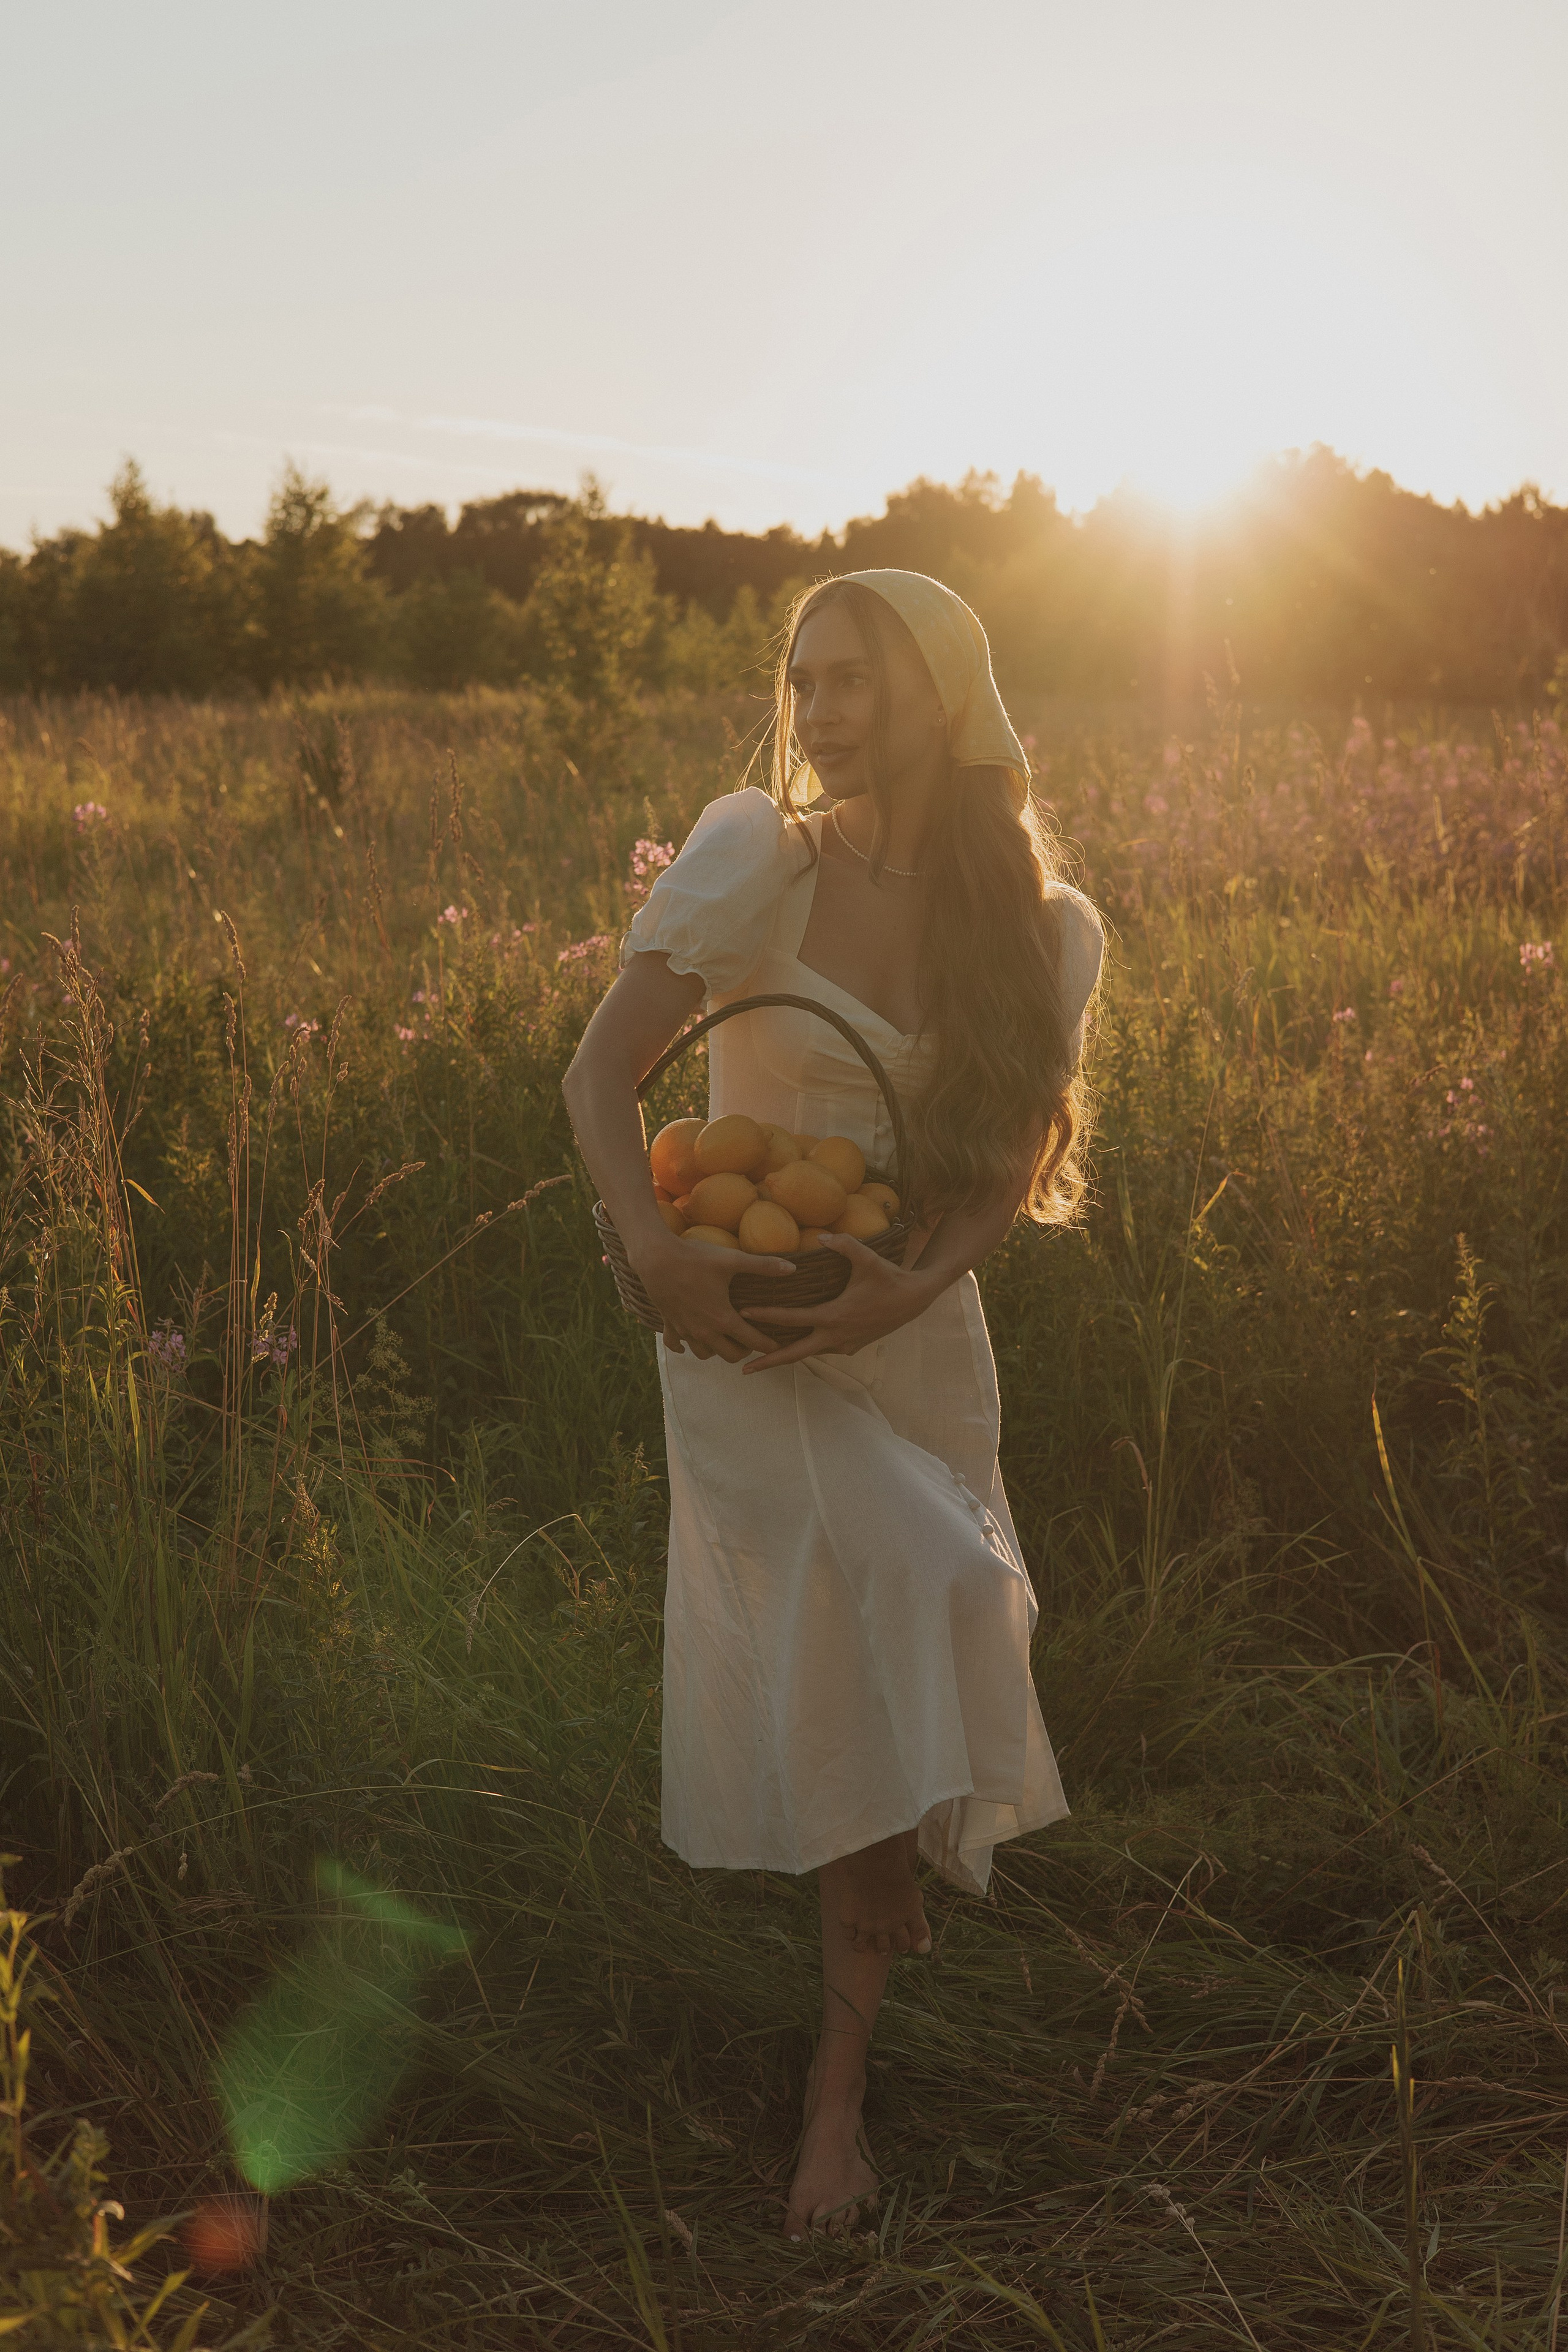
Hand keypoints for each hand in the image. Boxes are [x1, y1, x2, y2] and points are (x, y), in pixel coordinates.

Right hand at [634, 1233, 795, 1363]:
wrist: (656, 1258)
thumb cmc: (696, 1258)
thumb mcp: (732, 1260)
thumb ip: (763, 1265)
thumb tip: (792, 1268)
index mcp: (723, 1319)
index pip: (752, 1341)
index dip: (768, 1345)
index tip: (778, 1346)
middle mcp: (704, 1331)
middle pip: (730, 1355)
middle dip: (743, 1350)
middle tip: (750, 1339)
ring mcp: (685, 1330)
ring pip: (704, 1354)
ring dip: (716, 1350)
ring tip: (724, 1337)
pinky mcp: (669, 1324)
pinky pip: (677, 1345)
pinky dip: (685, 1346)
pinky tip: (690, 1339)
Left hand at [740, 1236, 940, 1372]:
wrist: (915, 1299)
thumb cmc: (889, 1277)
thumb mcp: (868, 1258)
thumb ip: (844, 1244)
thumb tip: (820, 1236)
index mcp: (834, 1316)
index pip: (792, 1318)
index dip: (766, 1315)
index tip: (743, 1314)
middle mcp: (836, 1336)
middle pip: (795, 1354)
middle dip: (768, 1362)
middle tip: (743, 1369)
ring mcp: (844, 1345)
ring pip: (809, 1352)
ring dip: (787, 1354)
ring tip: (761, 1355)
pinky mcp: (851, 1346)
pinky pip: (823, 1348)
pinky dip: (806, 1346)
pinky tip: (794, 1341)